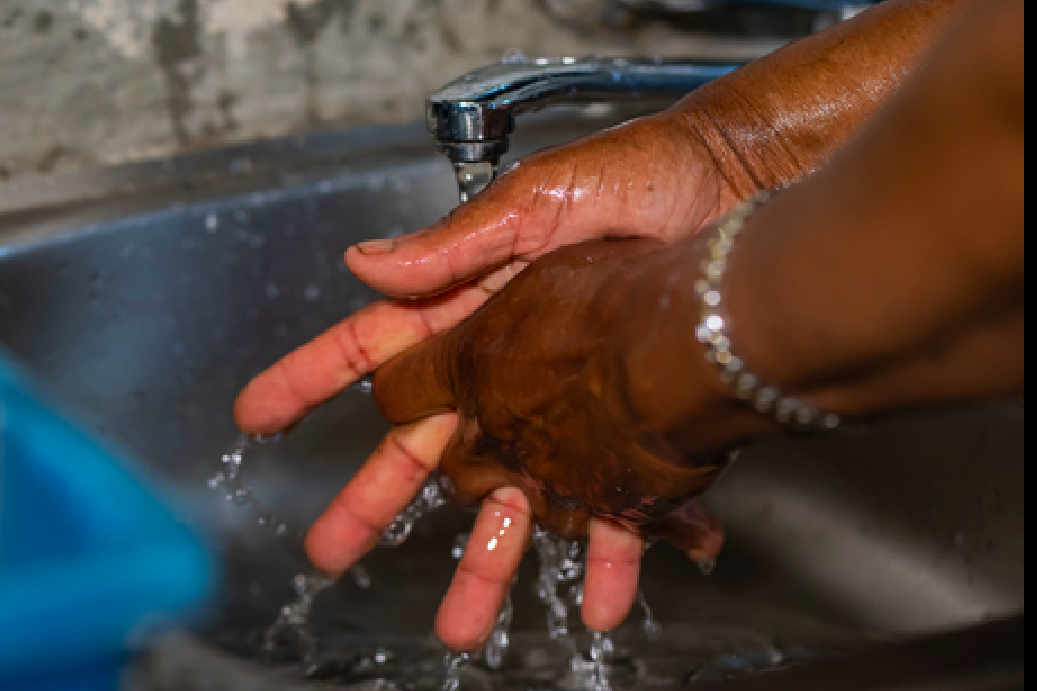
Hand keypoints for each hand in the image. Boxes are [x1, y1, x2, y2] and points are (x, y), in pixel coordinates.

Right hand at [234, 112, 743, 647]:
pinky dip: (615, 553)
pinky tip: (603, 602)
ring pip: (515, 496)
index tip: (258, 416)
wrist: (740, 191)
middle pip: (427, 447)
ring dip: (489, 562)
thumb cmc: (641, 176)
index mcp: (471, 305)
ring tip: (464, 626)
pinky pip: (618, 502)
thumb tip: (362, 263)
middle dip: (374, 500)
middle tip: (330, 550)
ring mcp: (569, 403)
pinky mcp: (636, 425)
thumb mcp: (537, 199)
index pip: (371, 347)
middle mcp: (509, 363)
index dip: (308, 381)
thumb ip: (454, 244)